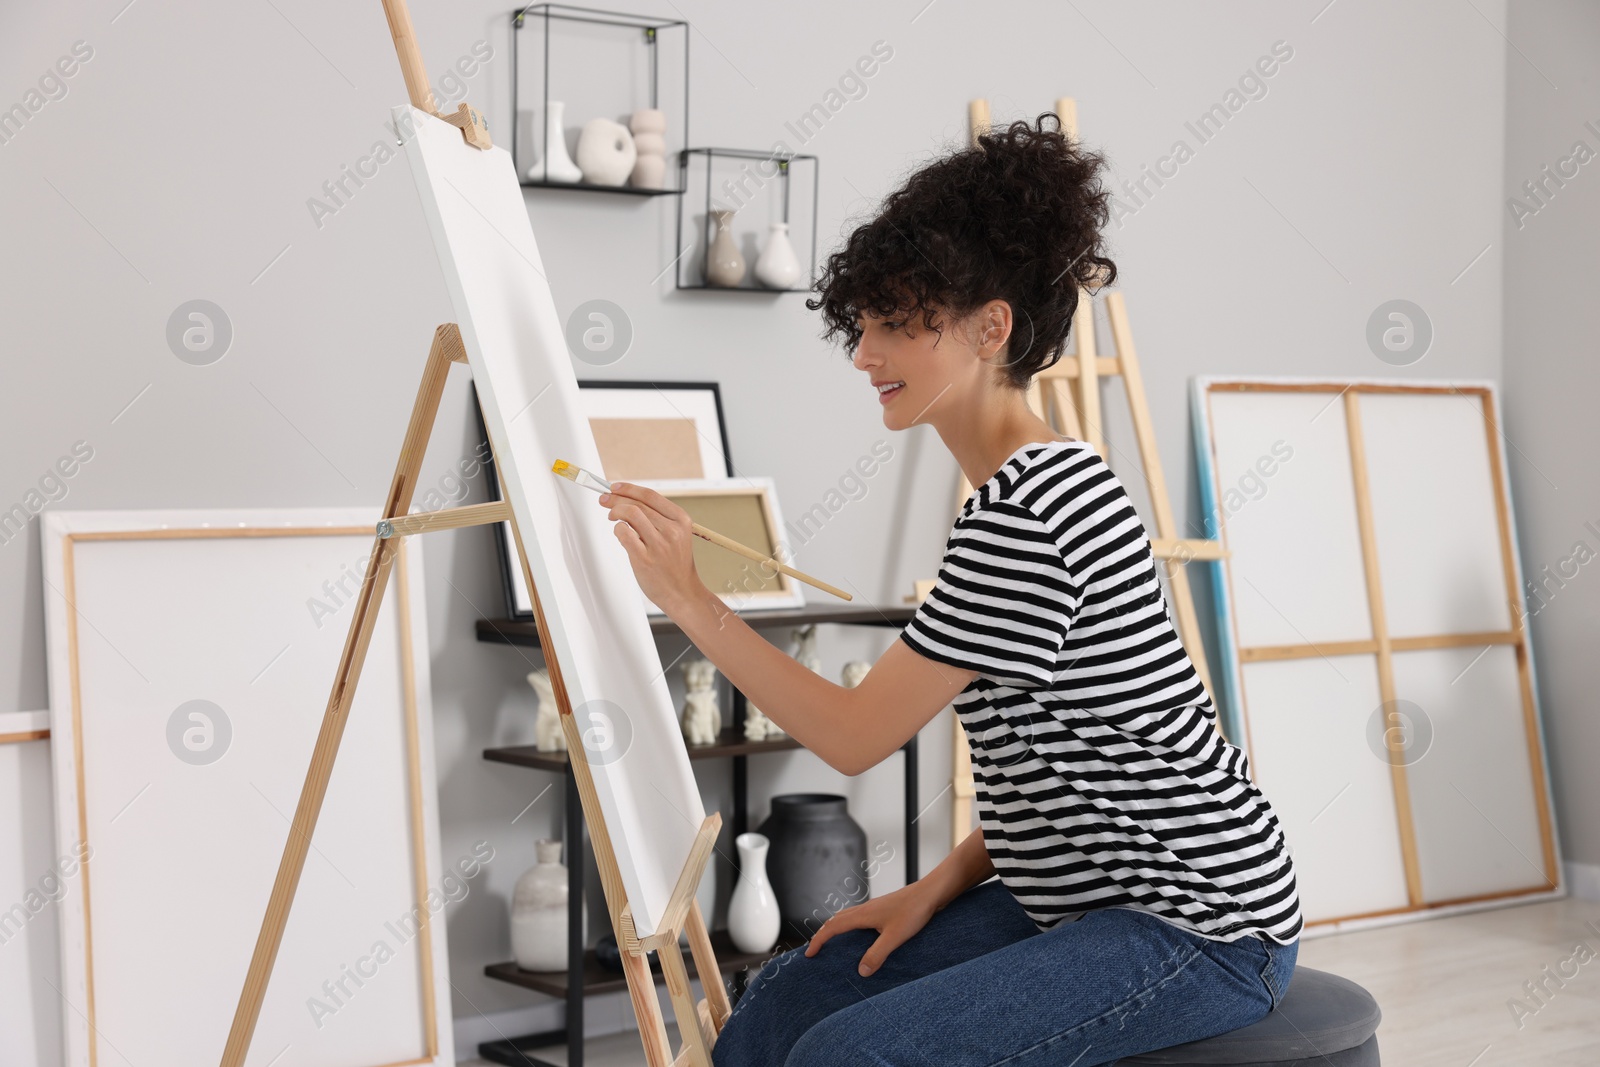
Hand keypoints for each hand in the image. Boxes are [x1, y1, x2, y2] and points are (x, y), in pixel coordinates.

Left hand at [598, 482, 705, 611]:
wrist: (682, 592)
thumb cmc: (675, 565)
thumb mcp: (676, 536)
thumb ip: (658, 520)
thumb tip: (628, 502)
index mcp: (681, 520)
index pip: (651, 496)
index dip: (629, 489)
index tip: (615, 487)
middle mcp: (672, 530)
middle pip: (638, 504)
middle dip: (616, 499)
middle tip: (604, 499)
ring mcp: (658, 545)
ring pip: (630, 514)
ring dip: (615, 512)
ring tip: (611, 517)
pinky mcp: (644, 559)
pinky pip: (624, 533)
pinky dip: (618, 529)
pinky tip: (619, 533)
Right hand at [804, 880, 940, 976]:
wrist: (931, 893)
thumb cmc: (914, 911)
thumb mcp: (894, 937)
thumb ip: (877, 954)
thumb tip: (860, 971)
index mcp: (862, 915)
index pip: (832, 928)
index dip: (818, 940)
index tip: (809, 954)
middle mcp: (864, 909)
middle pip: (835, 920)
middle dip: (823, 934)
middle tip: (816, 949)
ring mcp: (874, 908)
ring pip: (847, 917)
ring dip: (836, 929)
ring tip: (833, 944)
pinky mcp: (883, 910)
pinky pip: (858, 918)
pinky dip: (850, 927)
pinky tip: (861, 937)